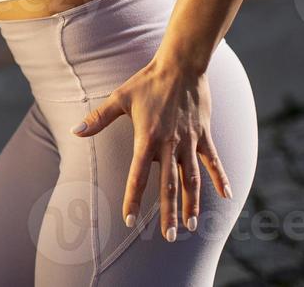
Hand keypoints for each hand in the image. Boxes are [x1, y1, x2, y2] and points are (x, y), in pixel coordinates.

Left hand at [69, 59, 232, 242]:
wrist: (180, 64)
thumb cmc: (147, 81)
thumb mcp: (119, 97)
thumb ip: (98, 118)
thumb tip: (75, 131)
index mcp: (147, 138)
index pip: (138, 176)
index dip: (133, 199)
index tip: (129, 220)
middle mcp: (170, 144)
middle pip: (169, 185)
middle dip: (169, 213)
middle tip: (170, 237)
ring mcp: (190, 141)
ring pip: (192, 179)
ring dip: (193, 202)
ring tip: (192, 225)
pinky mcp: (204, 134)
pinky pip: (214, 161)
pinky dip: (221, 178)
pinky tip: (228, 196)